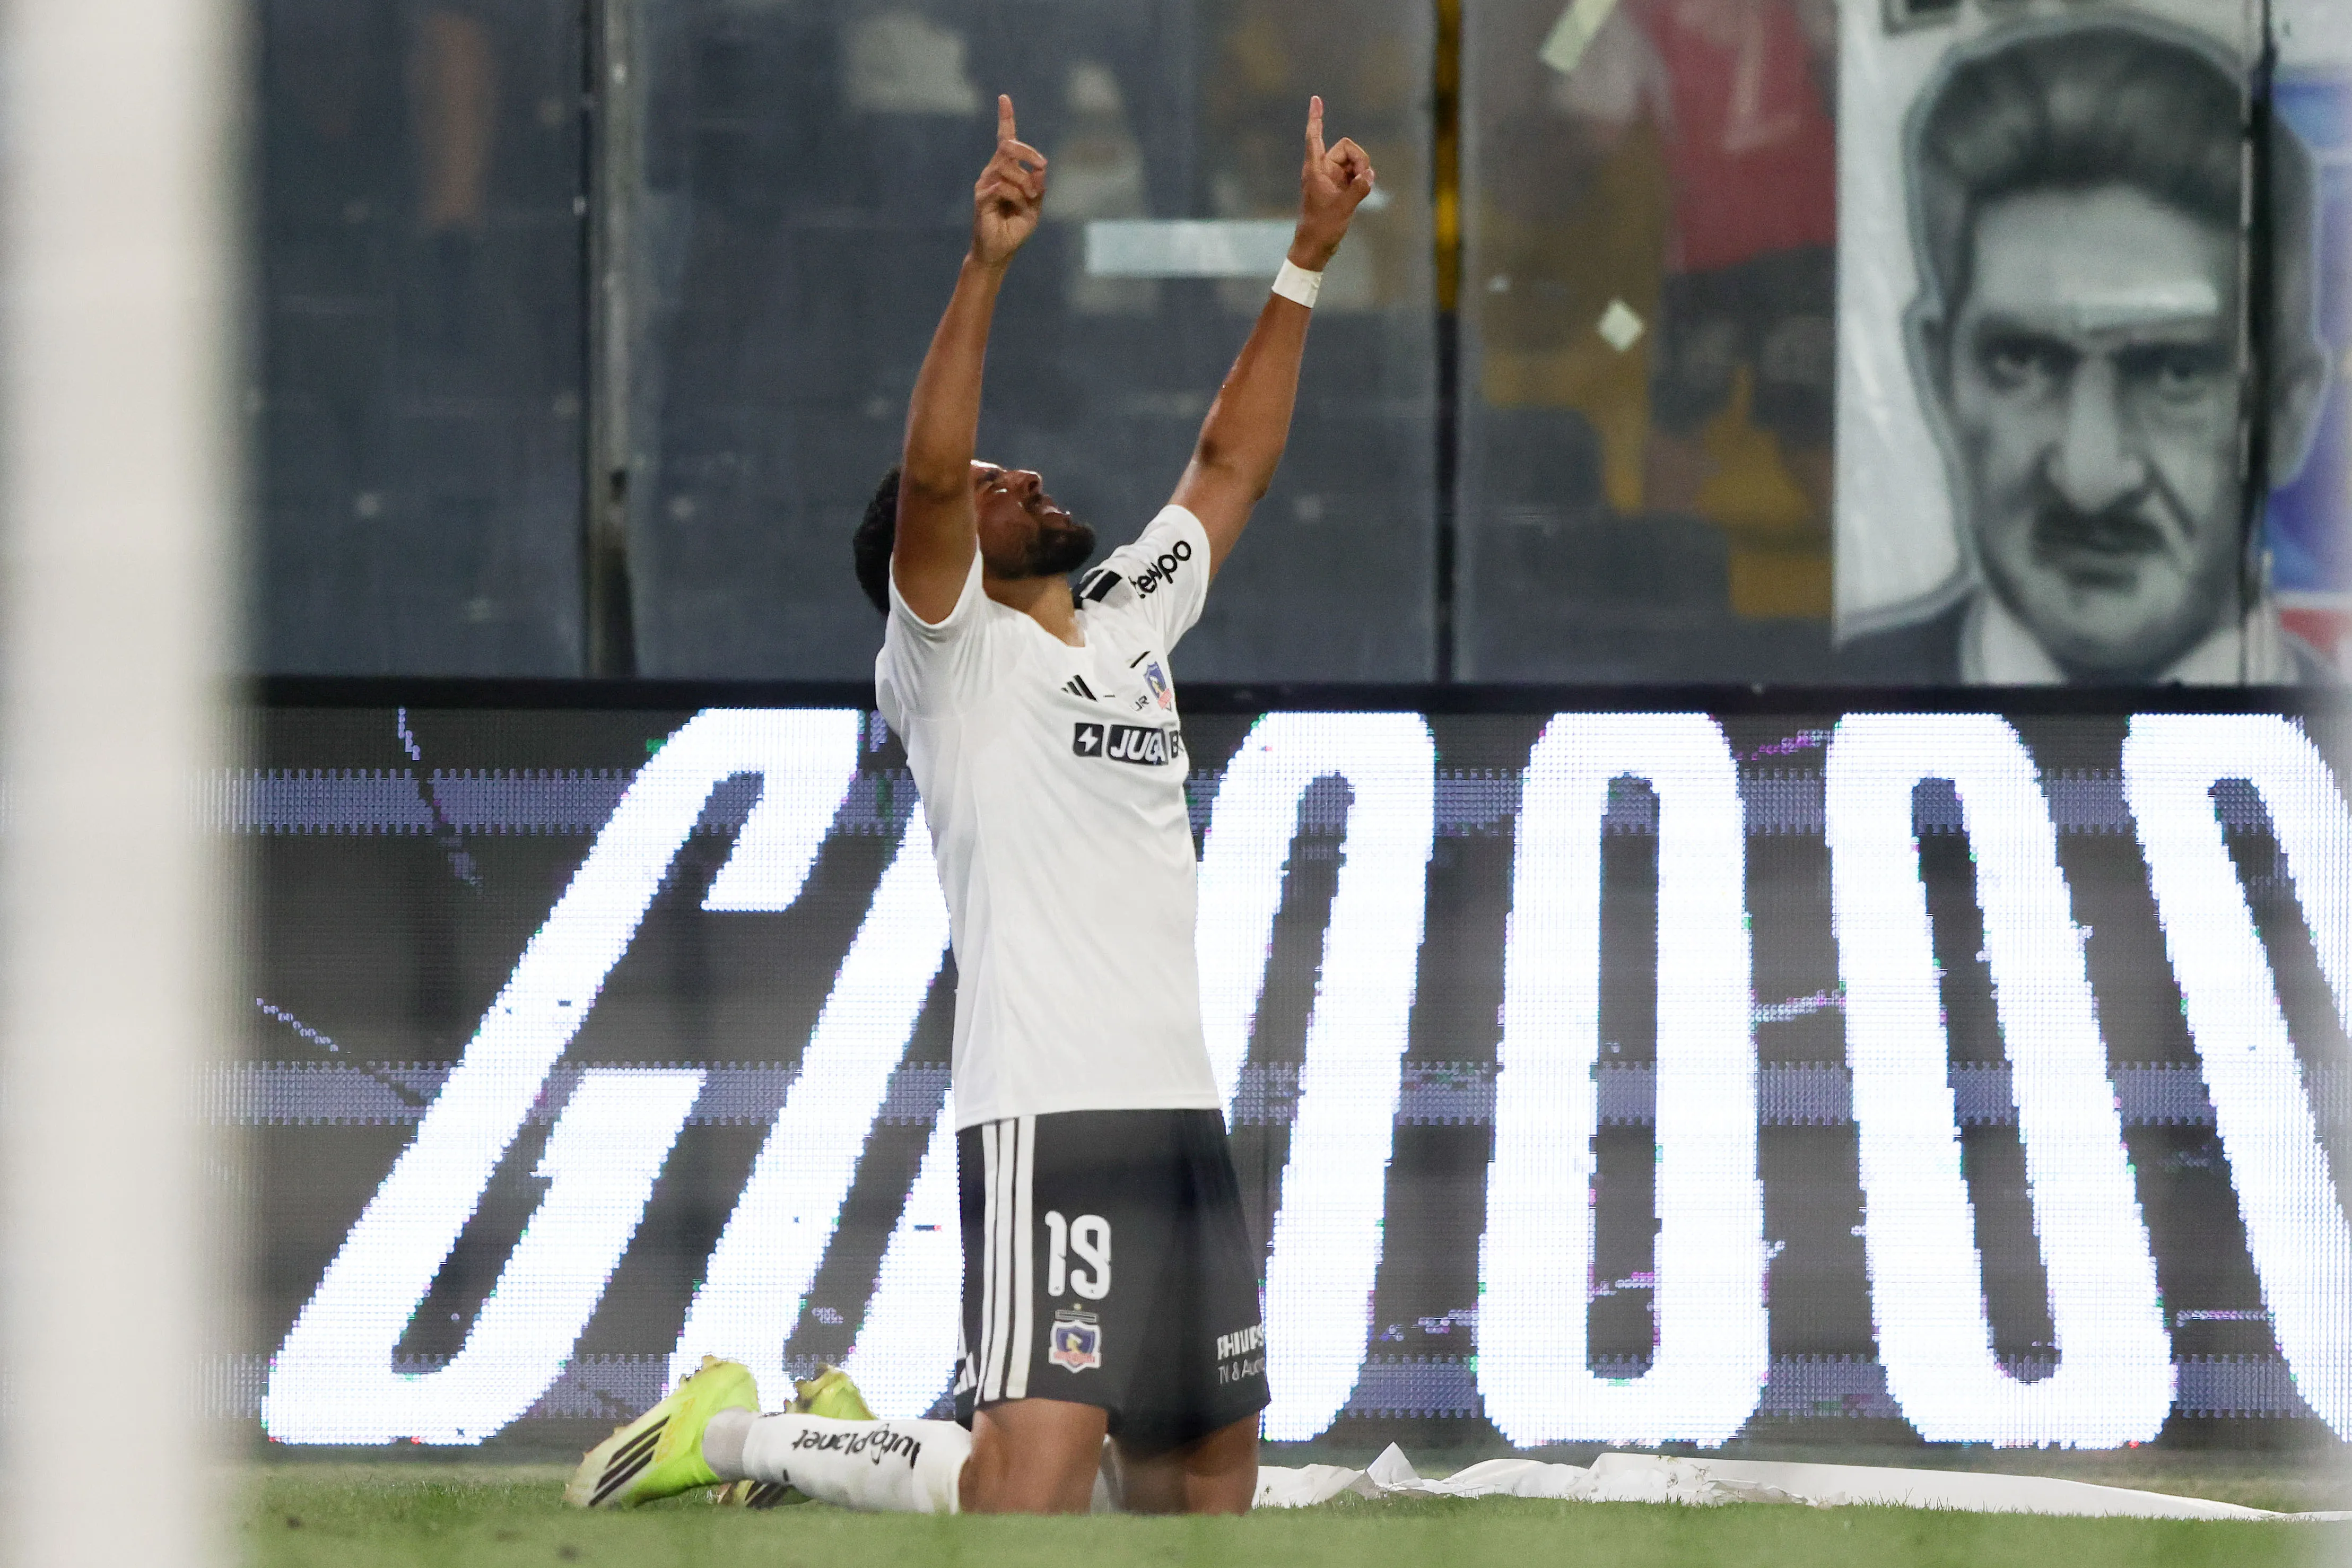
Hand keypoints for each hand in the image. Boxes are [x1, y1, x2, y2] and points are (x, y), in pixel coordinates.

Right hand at [972, 95, 1046, 268]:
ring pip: (1007, 168)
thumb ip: (1038, 188)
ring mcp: (985, 184)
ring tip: (1027, 201)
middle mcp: (992, 172)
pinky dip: (1014, 195)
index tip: (1004, 98)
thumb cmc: (1015, 228)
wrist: (999, 252)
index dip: (1005, 118)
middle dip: (1029, 153)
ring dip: (1024, 183)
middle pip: (1009, 146)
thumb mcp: (1034, 207)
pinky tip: (1017, 204)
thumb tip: (1041, 170)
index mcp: (1006, 171)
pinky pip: (1000, 187)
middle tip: (1041, 169)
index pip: (1004, 139)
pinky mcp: (981, 198)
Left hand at [1290, 96, 1373, 270]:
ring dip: (1362, 171)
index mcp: (1315, 169)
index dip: (1316, 117)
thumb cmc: (1322, 227)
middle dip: (1360, 159)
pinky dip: (1362, 179)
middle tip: (1363, 178)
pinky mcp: (1339, 186)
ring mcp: (1331, 177)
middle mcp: (1322, 169)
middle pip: (1347, 147)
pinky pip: (1356, 173)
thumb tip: (1369, 174)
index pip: (1314, 136)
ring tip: (1361, 189)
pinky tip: (1362, 191)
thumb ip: (1358, 189)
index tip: (1315, 99)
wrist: (1315, 246)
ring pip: (1353, 160)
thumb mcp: (1343, 208)